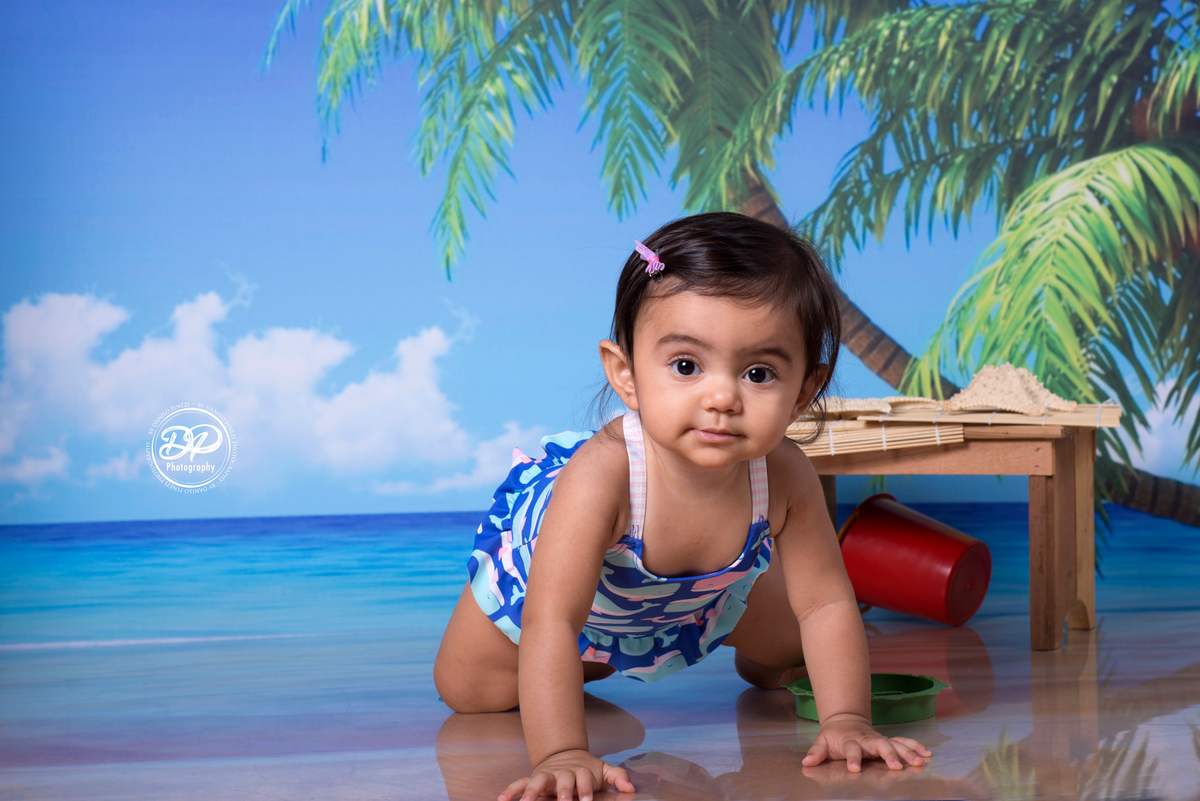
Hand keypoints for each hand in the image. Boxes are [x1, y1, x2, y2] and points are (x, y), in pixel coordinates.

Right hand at [498, 749, 635, 800]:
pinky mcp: (534, 779)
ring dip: (532, 791)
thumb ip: (618, 776)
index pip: (584, 778)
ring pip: (538, 780)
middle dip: (563, 791)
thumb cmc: (587, 769)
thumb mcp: (604, 770)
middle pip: (562, 779)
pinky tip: (501, 800)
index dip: (586, 790)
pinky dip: (511, 790)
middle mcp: (562, 773)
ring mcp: (546, 775)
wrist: (566, 754)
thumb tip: (631, 788)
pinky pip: (520, 783)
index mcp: (580, 771)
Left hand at [801, 713, 930, 772]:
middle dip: (889, 755)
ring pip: (895, 743)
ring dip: (908, 752)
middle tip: (896, 766)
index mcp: (850, 741)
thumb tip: (806, 762)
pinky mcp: (888, 740)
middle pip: (879, 745)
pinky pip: (903, 741)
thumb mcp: (822, 742)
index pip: (851, 749)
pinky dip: (915, 746)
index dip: (852, 759)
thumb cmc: (834, 736)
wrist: (845, 720)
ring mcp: (879, 739)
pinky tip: (926, 754)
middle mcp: (867, 739)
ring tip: (920, 762)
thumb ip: (816, 753)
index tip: (854, 769)